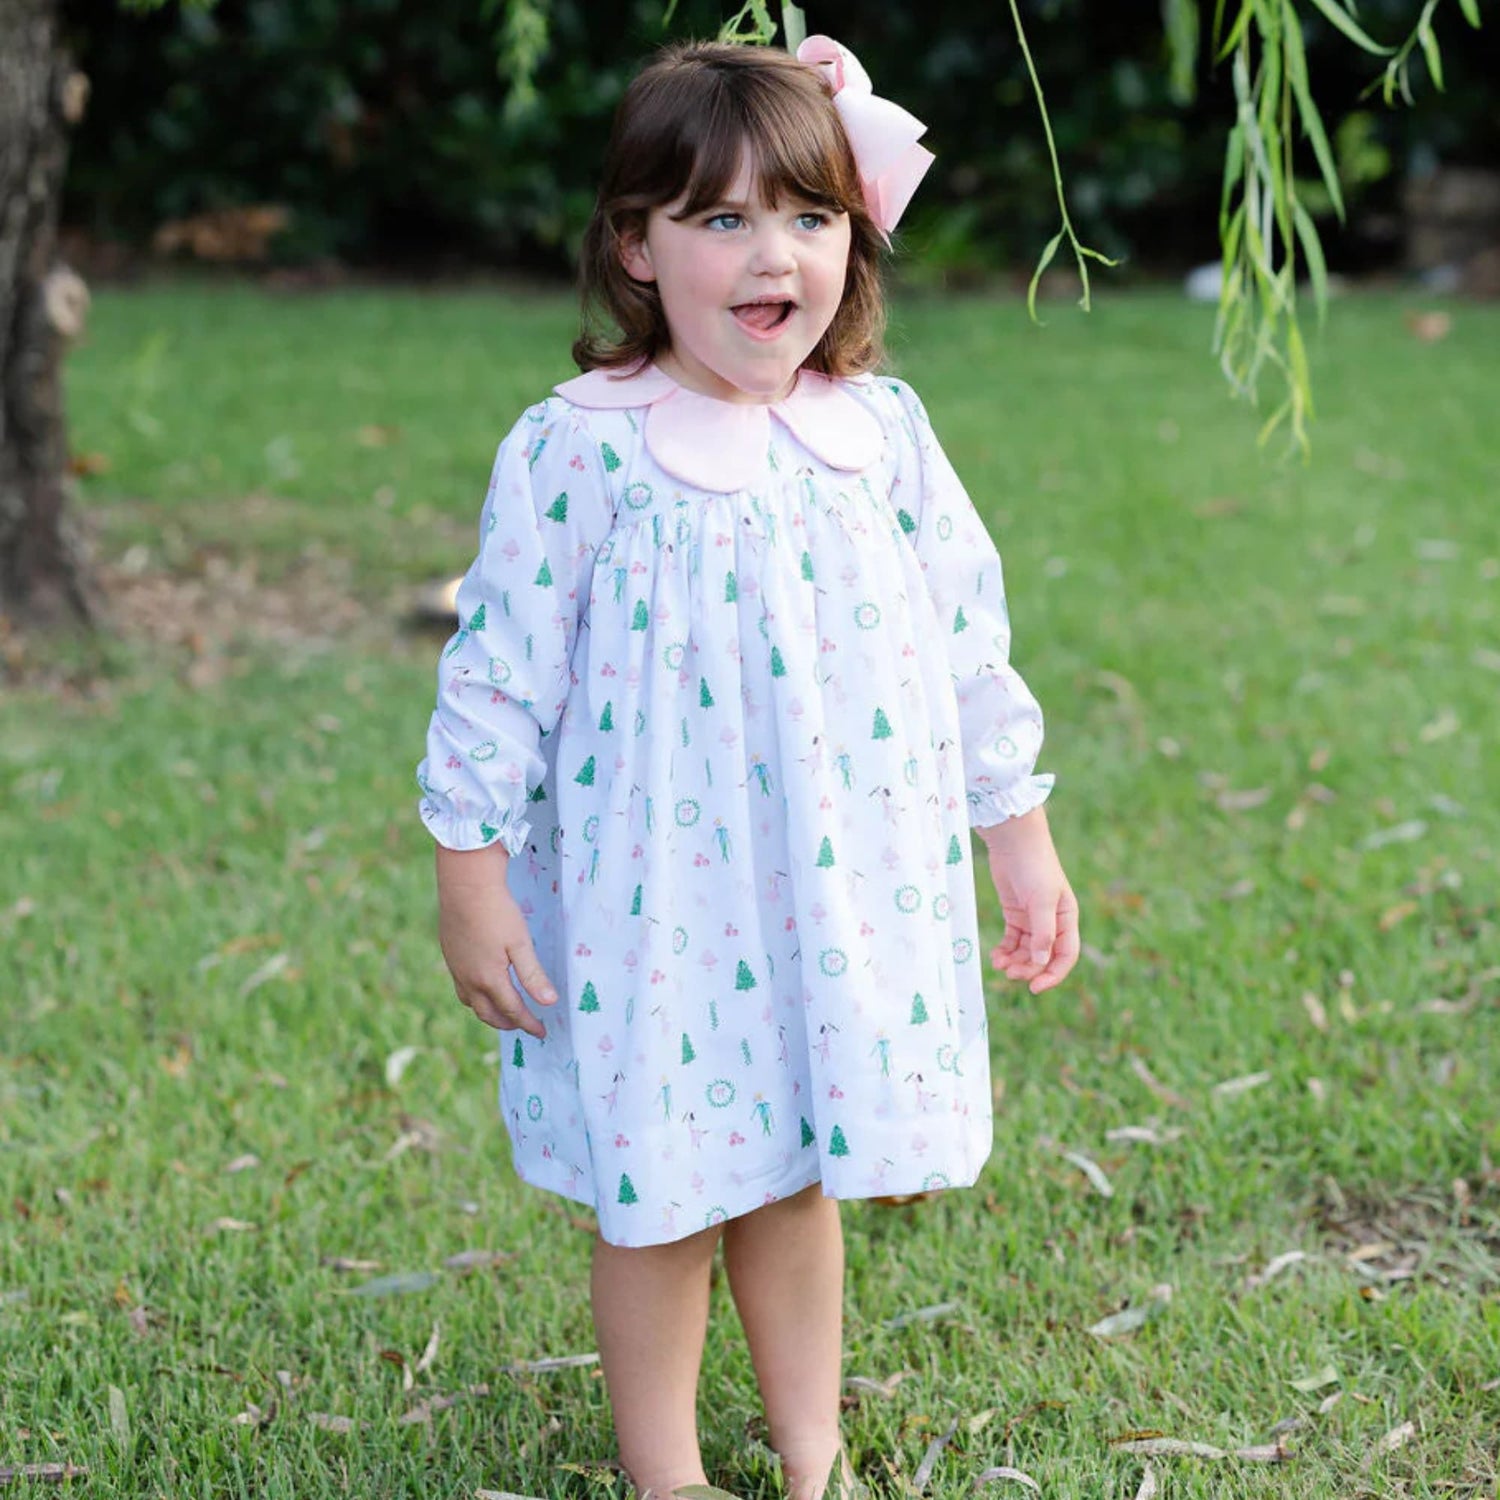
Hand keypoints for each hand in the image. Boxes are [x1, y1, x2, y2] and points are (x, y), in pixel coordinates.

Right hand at [435, 844, 557, 1036]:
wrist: (464, 886)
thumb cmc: (497, 912)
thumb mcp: (521, 943)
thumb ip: (533, 975)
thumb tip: (549, 1003)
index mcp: (489, 978)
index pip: (513, 1010)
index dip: (529, 1023)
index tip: (542, 1032)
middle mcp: (469, 979)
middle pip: (489, 1013)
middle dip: (508, 1023)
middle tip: (524, 1025)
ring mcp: (456, 969)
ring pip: (471, 1003)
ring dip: (489, 1012)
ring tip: (503, 1011)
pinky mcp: (450, 956)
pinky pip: (461, 988)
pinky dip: (475, 997)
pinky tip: (482, 986)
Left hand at [977, 806, 1079, 994]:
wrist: (1013, 841)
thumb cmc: (1034, 866)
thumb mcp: (1040, 900)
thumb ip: (1043, 932)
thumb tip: (1042, 961)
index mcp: (1067, 918)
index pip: (1066, 955)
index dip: (1053, 974)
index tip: (1035, 987)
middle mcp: (1052, 921)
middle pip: (1043, 956)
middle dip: (1028, 968)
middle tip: (1009, 973)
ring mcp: (1033, 918)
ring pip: (1027, 951)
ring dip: (1015, 961)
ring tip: (998, 964)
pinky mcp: (1015, 913)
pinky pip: (1013, 940)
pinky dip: (1005, 950)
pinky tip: (996, 956)